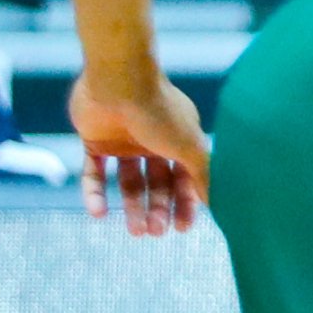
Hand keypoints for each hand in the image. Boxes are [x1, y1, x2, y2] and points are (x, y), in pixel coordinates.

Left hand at [71, 66, 211, 235]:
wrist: (118, 81)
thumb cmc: (160, 111)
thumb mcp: (191, 147)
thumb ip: (205, 176)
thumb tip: (219, 204)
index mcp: (178, 139)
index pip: (184, 178)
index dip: (184, 204)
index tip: (181, 228)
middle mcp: (151, 141)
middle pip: (156, 183)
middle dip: (158, 209)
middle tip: (155, 232)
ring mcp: (122, 141)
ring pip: (128, 181)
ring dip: (132, 207)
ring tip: (135, 231)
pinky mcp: (94, 140)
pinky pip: (94, 172)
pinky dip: (95, 193)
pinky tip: (98, 214)